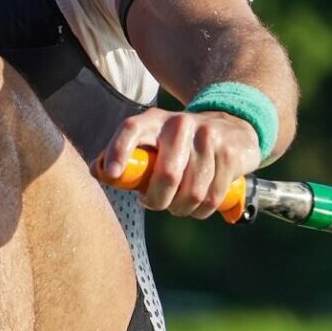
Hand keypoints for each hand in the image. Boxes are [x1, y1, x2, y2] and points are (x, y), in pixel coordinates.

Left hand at [97, 108, 259, 218]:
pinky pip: (213, 197)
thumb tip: (98, 170)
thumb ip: (127, 155)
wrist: (233, 126)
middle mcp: (180, 123)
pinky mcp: (230, 153)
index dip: (119, 150)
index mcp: (154, 120)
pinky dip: (202, 210)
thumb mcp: (153, 139)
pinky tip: (199, 204)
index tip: (112, 175)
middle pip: (167, 175)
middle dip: (158, 201)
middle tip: (155, 203)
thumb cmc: (180, 142)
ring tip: (178, 205)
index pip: (131, 129)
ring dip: (182, 209)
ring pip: (192, 192)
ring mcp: (208, 136)